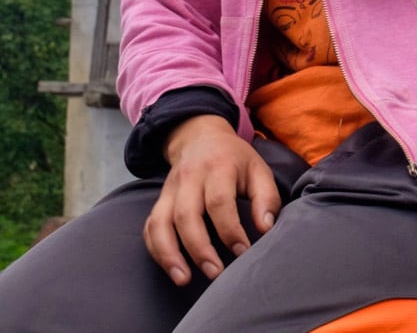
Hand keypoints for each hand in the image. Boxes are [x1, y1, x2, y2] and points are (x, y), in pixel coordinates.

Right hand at [144, 115, 280, 286]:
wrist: (201, 137)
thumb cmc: (235, 160)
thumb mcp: (259, 169)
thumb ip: (266, 198)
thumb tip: (265, 229)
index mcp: (218, 167)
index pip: (219, 202)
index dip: (230, 230)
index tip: (242, 252)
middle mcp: (190, 178)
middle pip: (187, 215)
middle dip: (199, 248)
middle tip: (215, 273)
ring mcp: (170, 190)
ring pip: (161, 222)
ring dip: (169, 254)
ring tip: (184, 279)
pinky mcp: (159, 201)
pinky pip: (150, 227)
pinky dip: (156, 249)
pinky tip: (171, 267)